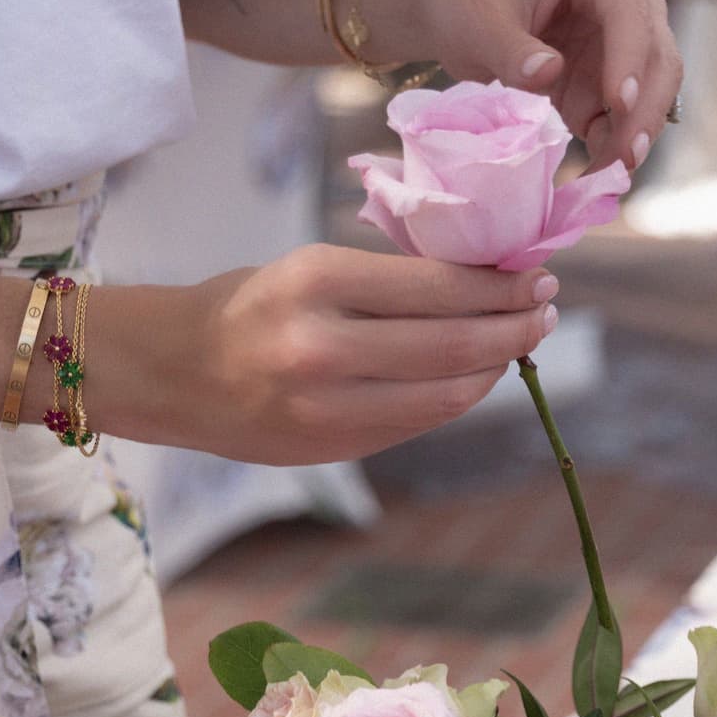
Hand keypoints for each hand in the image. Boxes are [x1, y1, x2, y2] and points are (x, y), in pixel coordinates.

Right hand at [125, 244, 559, 464]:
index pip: (437, 286)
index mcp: (315, 282)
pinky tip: (477, 374)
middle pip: (452, 342)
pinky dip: (457, 395)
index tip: (535, 274)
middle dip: (513, 325)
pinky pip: (418, 422)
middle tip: (545, 309)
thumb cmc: (246, 306)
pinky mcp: (333, 448)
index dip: (499, 286)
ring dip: (496, 366)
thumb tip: (483, 281)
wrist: (170, 373)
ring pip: (445, 393)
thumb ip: (384, 279)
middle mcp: (322, 347)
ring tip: (522, 340)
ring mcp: (328, 407)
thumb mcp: (306, 267)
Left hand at [383, 0, 682, 173]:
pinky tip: (595, 175)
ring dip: (634, 134)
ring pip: (652, 93)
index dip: (630, 56)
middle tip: (624, 155)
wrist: (458, 8)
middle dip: (643, 109)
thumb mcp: (479, 20)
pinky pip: (625, 120)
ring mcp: (625, 47)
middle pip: (656, 57)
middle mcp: (630, 4)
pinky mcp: (610, 85)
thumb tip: (548, 73)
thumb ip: (511, 48)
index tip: (618, 101)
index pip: (631, 9)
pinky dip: (614, 146)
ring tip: (610, 173)